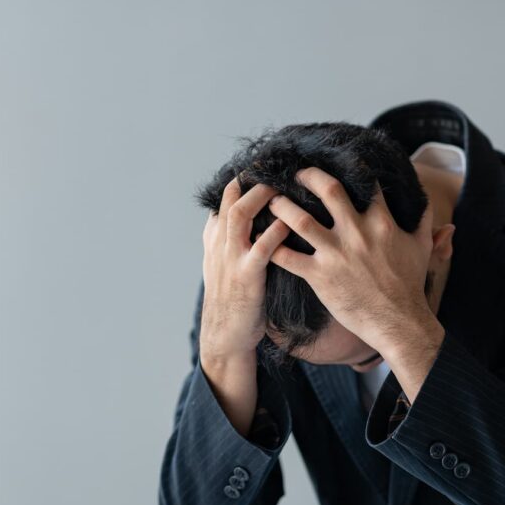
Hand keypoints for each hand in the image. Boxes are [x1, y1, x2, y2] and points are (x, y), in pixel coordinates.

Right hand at [199, 177, 289, 363]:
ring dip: (261, 197)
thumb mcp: (221, 266)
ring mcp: (231, 260)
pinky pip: (261, 248)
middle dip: (252, 180)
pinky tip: (290, 222)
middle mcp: (219, 246)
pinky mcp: (247, 277)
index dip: (241, 182)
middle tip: (275, 168)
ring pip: (239, 216)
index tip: (261, 168)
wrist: (225, 336)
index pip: (224, 200)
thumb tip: (232, 218)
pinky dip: (275, 231)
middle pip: (231, 200)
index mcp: (215, 241)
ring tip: (282, 185)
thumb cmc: (231, 301)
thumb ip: (225, 241)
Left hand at [267, 167, 444, 396]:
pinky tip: (259, 239)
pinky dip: (270, 247)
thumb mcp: (421, 250)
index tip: (336, 163)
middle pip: (328, 190)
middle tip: (295, 173)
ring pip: (299, 220)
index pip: (365, 184)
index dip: (351, 169)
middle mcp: (356, 232)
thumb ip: (426, 226)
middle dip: (308, 176)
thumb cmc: (409, 287)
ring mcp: (336, 254)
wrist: (399, 323)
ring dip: (281, 207)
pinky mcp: (319, 277)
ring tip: (271, 200)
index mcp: (381, 222)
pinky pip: (287, 257)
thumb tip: (441, 212)